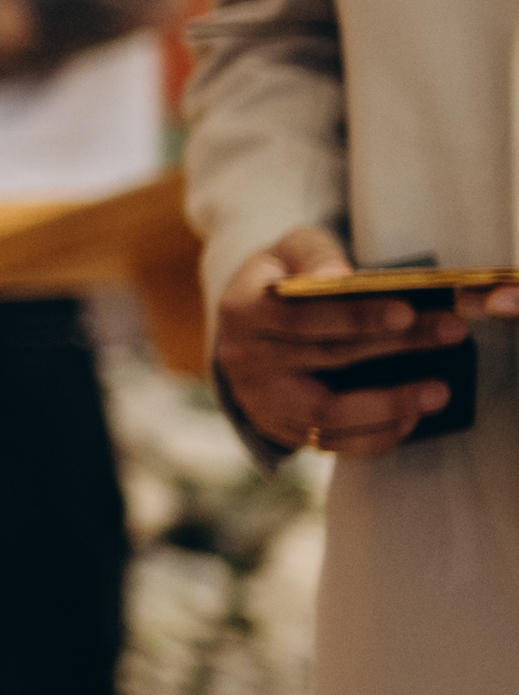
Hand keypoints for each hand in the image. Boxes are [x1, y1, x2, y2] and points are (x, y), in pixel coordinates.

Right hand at [214, 225, 515, 459]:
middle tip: (451, 334)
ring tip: (438, 392)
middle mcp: (245, 360)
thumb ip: (316, 256)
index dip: (353, 316)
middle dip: (395, 347)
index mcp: (243, 310)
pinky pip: (332, 442)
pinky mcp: (282, 429)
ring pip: (327, 413)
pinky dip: (374, 436)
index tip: (406, 311)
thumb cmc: (283, 282)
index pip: (300, 315)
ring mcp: (261, 401)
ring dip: (388, 406)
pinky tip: (410, 418)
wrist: (250, 328)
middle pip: (328, 358)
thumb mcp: (290, 252)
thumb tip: (338, 277)